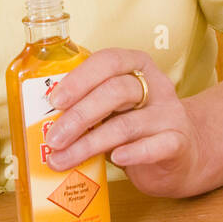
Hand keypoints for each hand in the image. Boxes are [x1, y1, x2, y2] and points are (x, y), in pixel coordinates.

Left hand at [43, 48, 204, 198]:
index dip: (80, 79)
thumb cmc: (136, 127)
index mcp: (137, 66)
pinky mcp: (178, 143)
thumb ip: (87, 106)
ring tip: (62, 159)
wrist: (180, 154)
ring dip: (89, 144)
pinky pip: (155, 147)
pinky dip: (133, 153)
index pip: (109, 61)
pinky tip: (115, 160)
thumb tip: (42, 121)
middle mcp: (156, 86)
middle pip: (115, 92)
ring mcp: (169, 115)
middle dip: (78, 116)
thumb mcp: (112, 109)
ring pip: (126, 125)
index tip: (54, 101)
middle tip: (53, 138)